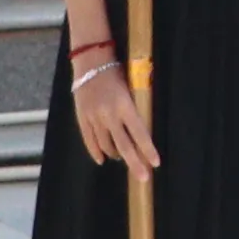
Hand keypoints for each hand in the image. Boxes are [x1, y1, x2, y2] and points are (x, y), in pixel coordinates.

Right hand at [67, 51, 157, 173]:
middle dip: (135, 163)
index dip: (148, 150)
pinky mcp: (82, 118)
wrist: (90, 61)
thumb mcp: (131, 87)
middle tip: (144, 177)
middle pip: (124, 145)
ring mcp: (94, 118)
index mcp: (125, 105)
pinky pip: (89, 140)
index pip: (140, 133)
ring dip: (117, 154)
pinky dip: (96, 152)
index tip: (156, 163)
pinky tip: (102, 160)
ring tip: (124, 159)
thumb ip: (134, 109)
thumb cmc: (116, 71)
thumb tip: (142, 131)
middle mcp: (109, 114)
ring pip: (106, 145)